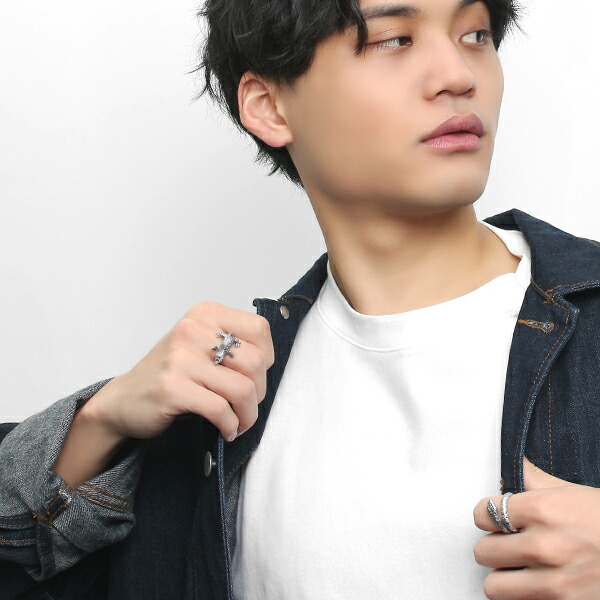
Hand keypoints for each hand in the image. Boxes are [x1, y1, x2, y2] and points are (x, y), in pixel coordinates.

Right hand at [83, 301, 274, 442]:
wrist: (123, 400)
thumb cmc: (171, 375)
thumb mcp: (201, 346)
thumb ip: (233, 346)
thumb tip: (268, 367)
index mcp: (205, 314)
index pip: (260, 329)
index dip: (267, 357)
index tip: (256, 376)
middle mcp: (193, 330)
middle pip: (256, 362)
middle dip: (259, 392)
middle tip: (246, 405)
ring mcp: (181, 358)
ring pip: (243, 389)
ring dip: (247, 414)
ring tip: (238, 422)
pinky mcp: (172, 387)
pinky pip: (220, 410)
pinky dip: (230, 425)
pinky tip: (226, 430)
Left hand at [472, 456, 599, 598]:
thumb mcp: (574, 492)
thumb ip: (536, 481)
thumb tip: (515, 466)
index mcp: (542, 510)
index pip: (482, 514)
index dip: (487, 515)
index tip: (494, 518)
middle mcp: (544, 546)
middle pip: (483, 552)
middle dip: (493, 547)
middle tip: (508, 544)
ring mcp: (555, 583)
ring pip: (495, 587)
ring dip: (505, 578)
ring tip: (520, 569)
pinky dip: (526, 598)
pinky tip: (539, 585)